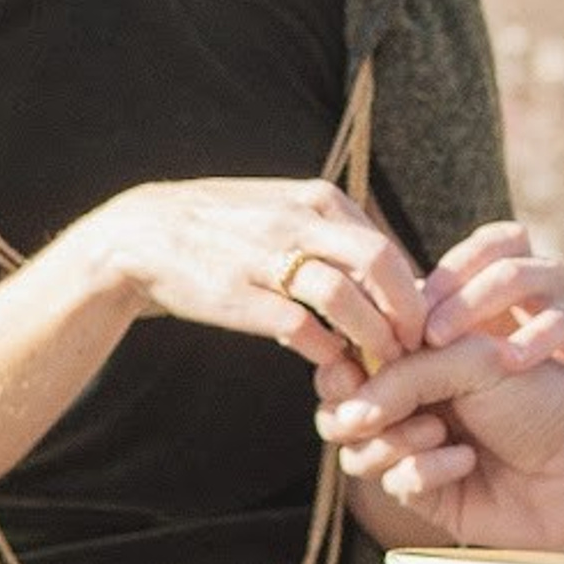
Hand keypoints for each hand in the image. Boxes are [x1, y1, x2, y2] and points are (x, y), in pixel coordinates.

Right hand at [74, 175, 427, 370]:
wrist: (145, 237)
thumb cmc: (226, 229)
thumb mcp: (283, 210)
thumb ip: (333, 233)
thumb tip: (391, 270)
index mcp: (315, 198)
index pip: (387, 246)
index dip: (412, 292)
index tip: (417, 326)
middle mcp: (297, 220)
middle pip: (380, 264)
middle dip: (407, 313)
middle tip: (414, 348)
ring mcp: (267, 256)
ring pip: (346, 299)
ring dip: (373, 339)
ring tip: (380, 365)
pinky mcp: (241, 294)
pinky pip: (302, 329)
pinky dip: (327, 352)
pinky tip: (332, 364)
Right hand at [310, 220, 563, 545]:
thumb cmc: (541, 395)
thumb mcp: (470, 361)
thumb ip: (403, 374)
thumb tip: (348, 409)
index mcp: (421, 355)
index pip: (354, 355)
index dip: (345, 361)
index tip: (351, 366)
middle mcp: (414, 399)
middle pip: (341, 405)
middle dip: (355, 405)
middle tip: (375, 409)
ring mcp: (418, 446)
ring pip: (357, 448)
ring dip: (391, 437)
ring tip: (437, 430)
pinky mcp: (430, 494)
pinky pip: (394, 481)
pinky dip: (423, 468)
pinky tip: (464, 461)